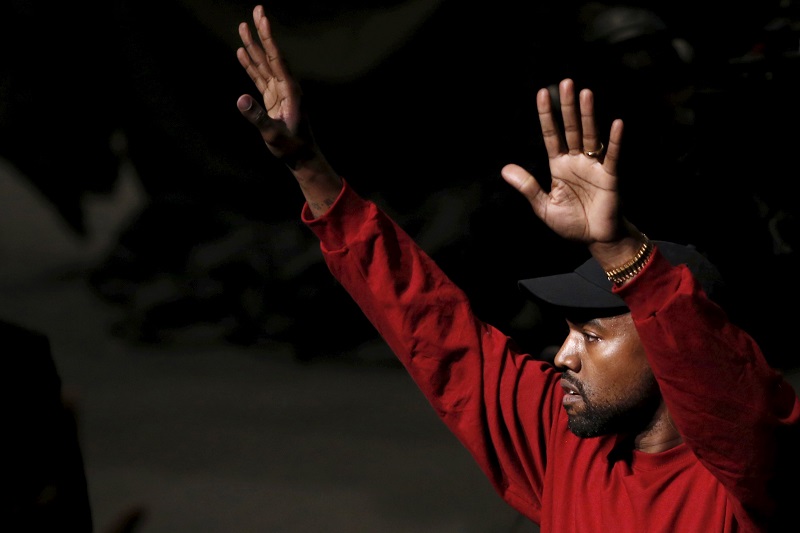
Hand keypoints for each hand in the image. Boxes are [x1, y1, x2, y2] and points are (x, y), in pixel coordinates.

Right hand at [236, 5, 340, 216]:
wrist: (301, 157)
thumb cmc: (291, 147)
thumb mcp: (273, 134)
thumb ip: (257, 117)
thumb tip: (240, 99)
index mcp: (290, 90)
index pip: (276, 58)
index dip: (268, 38)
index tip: (262, 19)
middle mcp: (285, 86)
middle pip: (270, 54)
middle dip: (262, 33)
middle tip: (257, 9)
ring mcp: (278, 92)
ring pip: (263, 64)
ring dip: (253, 45)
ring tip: (242, 26)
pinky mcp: (272, 99)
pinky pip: (259, 77)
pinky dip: (250, 65)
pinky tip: (241, 52)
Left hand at [501, 78, 624, 245]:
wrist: (595, 239)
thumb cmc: (571, 223)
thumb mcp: (543, 206)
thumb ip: (528, 187)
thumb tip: (505, 169)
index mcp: (559, 166)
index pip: (551, 135)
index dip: (546, 115)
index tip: (542, 93)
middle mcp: (576, 161)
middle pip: (571, 128)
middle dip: (567, 107)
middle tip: (566, 82)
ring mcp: (594, 166)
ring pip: (590, 135)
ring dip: (588, 115)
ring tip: (586, 93)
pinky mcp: (610, 177)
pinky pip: (612, 156)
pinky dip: (614, 141)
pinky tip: (616, 123)